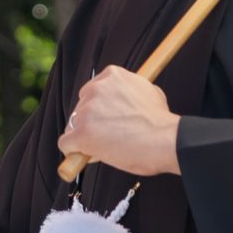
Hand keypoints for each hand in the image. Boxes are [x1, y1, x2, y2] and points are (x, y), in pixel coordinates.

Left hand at [59, 67, 181, 176]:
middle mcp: (96, 88)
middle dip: (91, 123)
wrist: (167, 140)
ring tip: (105, 148)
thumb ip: (129, 94)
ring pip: (73, 126)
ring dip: (84, 138)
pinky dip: (74, 152)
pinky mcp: (81, 133)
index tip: (109, 121)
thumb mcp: (148, 93)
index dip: (100, 110)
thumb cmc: (161, 122)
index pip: (93, 91)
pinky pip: (65, 144)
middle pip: (81, 108)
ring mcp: (87, 111)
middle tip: (109, 137)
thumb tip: (125, 103)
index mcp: (111, 75)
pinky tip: (86, 156)